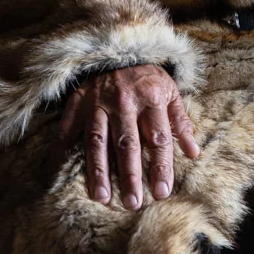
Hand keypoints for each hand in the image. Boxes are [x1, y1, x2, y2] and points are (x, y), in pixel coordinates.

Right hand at [48, 64, 199, 209]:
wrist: (118, 50)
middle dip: (130, 175)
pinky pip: (68, 131)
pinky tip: (59, 176)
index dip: (161, 167)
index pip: (158, 139)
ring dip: (98, 171)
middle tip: (132, 203)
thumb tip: (194, 153)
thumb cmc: (147, 79)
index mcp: (151, 98)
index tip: (162, 193)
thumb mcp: (171, 92)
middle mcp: (124, 101)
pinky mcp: (77, 103)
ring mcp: (98, 102)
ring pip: (97, 141)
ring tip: (101, 197)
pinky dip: (61, 154)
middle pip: (127, 144)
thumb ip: (181, 122)